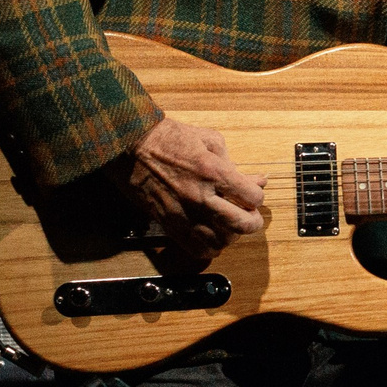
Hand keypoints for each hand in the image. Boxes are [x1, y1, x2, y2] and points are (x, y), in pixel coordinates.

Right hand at [114, 116, 267, 262]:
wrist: (129, 146)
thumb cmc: (169, 138)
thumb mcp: (208, 140)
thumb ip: (234, 162)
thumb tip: (257, 180)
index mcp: (213, 172)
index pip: (253, 197)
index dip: (257, 197)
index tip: (252, 194)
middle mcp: (201, 196)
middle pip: (242, 224)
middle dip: (253, 222)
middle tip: (251, 216)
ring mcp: (183, 213)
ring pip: (220, 241)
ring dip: (231, 236)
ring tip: (229, 226)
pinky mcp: (168, 223)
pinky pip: (195, 249)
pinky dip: (208, 248)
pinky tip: (211, 236)